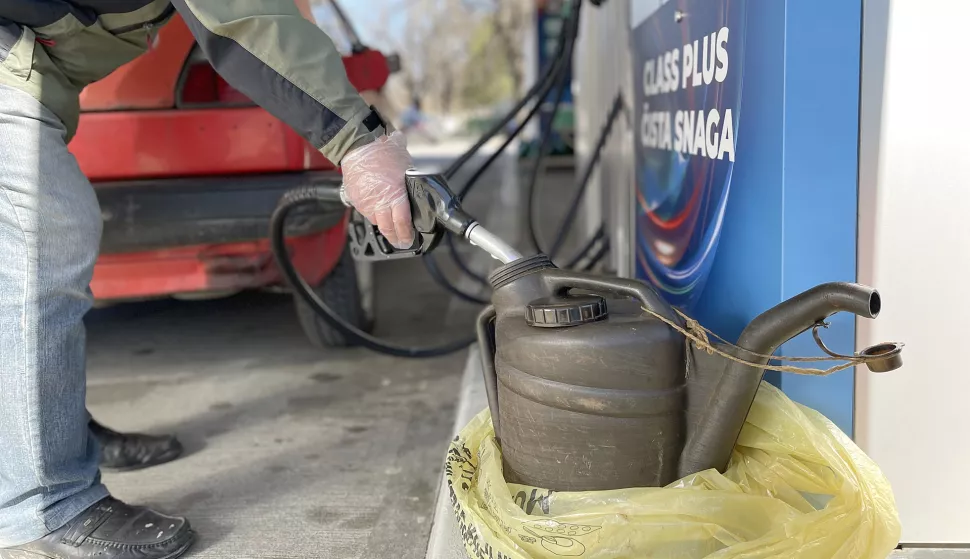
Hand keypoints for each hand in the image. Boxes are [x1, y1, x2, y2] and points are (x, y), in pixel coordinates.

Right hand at [340, 131, 414, 248]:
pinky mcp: (355, 200)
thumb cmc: (385, 153)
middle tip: (400, 241)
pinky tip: (377, 207)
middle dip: (395, 238)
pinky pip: (365, 212)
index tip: (409, 240)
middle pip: (387, 229)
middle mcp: (380, 202)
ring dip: (383, 223)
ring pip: (376, 221)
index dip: (406, 235)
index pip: (402, 223)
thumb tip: (415, 198)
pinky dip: (372, 212)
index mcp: (396, 195)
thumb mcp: (406, 169)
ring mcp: (366, 202)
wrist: (360, 145)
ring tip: (389, 221)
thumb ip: (409, 187)